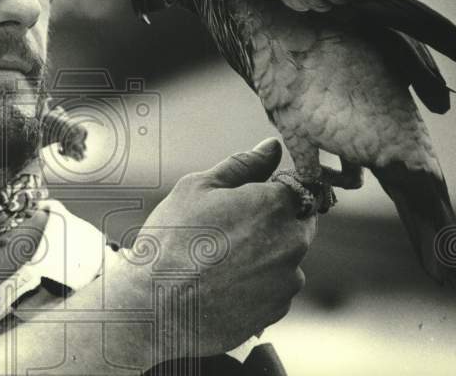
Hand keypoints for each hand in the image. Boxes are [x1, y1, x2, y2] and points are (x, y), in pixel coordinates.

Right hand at [108, 138, 315, 357]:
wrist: (156, 307)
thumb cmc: (172, 240)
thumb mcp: (197, 188)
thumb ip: (242, 165)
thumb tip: (272, 147)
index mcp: (275, 204)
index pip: (299, 188)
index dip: (273, 191)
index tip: (248, 202)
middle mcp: (292, 242)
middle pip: (297, 223)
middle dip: (273, 223)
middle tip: (229, 232)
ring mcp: (288, 280)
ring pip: (287, 258)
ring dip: (266, 256)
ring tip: (221, 264)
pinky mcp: (278, 309)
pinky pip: (276, 289)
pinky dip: (259, 286)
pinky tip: (225, 286)